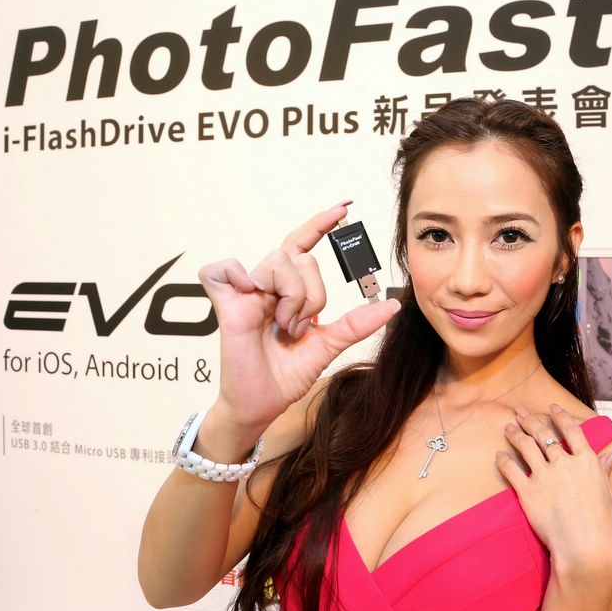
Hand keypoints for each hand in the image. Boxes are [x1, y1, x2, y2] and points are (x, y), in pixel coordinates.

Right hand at [199, 203, 400, 430]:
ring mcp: (245, 294)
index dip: (321, 223)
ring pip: (276, 262)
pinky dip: (234, 273)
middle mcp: (267, 286)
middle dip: (311, 294)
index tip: (344, 207)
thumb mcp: (328, 345)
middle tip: (300, 327)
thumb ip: (356, 323)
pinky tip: (249, 294)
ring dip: (289, 297)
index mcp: (288, 290)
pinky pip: (221, 270)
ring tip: (281, 326)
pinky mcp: (225, 305)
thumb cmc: (286, 374)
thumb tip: (390, 305)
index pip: (303, 244)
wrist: (262, 403)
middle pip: (299, 257)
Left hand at [496, 405, 611, 577]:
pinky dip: (504, 460)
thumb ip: (605, 470)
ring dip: (515, 434)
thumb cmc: (602, 526)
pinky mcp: (527, 491)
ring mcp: (544, 476)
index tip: (552, 408)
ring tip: (508, 427)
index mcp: (587, 462)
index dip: (560, 416)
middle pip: (543, 434)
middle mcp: (564, 464)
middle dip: (530, 419)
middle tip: (519, 411)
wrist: (584, 548)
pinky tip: (499, 454)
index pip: (572, 431)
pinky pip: (511, 469)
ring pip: (525, 446)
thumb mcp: (609, 494)